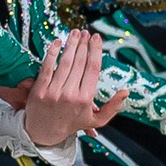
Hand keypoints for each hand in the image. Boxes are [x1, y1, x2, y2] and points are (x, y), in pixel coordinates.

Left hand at [18, 30, 126, 148]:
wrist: (43, 133)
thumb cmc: (71, 124)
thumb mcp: (96, 120)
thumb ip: (112, 107)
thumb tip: (125, 92)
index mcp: (85, 100)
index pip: (92, 69)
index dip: (95, 51)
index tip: (96, 39)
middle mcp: (70, 94)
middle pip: (79, 63)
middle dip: (83, 44)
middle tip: (86, 33)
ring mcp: (53, 91)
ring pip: (64, 62)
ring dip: (71, 44)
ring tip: (75, 33)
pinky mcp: (39, 89)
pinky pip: (47, 66)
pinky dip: (52, 52)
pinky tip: (58, 42)